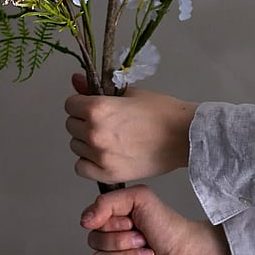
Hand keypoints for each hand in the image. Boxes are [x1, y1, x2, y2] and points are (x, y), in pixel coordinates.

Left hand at [66, 72, 197, 181]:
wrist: (184, 137)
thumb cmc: (160, 110)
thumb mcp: (129, 93)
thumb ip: (97, 89)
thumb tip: (75, 80)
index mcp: (97, 108)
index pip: (70, 105)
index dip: (81, 104)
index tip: (94, 107)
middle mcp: (93, 132)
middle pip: (71, 125)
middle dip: (83, 122)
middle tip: (105, 123)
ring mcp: (99, 156)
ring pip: (76, 146)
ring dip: (86, 142)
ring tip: (109, 140)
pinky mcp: (108, 174)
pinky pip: (81, 168)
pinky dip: (89, 162)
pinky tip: (105, 156)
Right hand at [81, 185, 234, 254]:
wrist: (185, 252)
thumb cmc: (166, 224)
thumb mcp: (139, 198)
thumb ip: (107, 202)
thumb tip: (84, 221)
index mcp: (111, 219)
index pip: (91, 222)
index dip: (110, 224)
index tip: (131, 222)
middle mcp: (109, 239)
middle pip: (94, 242)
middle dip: (122, 241)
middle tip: (143, 239)